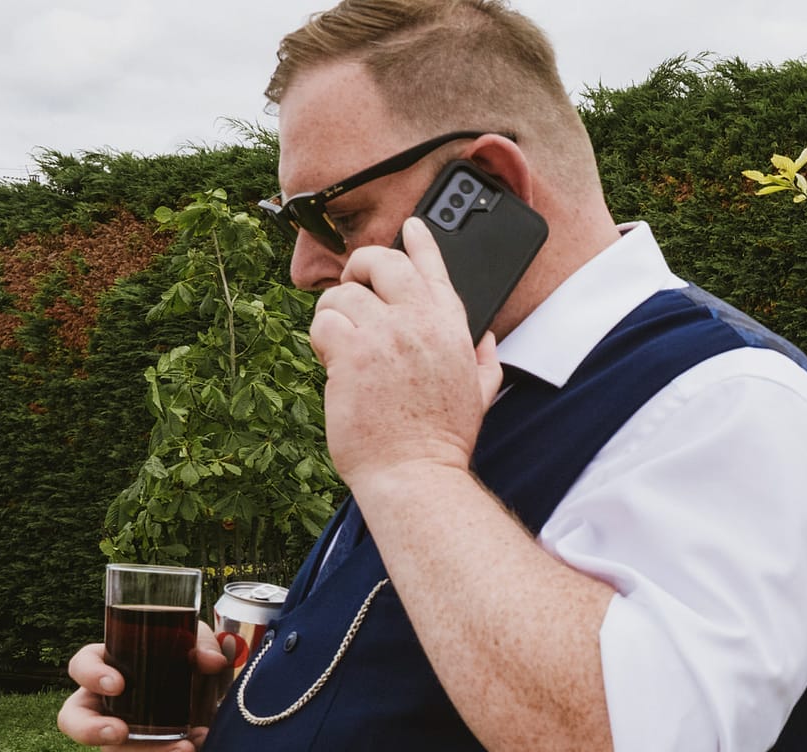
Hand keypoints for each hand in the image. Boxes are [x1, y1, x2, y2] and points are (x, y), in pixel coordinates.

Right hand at [57, 625, 234, 751]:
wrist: (215, 685)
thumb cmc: (190, 655)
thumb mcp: (197, 642)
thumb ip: (204, 646)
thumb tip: (211, 661)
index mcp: (107, 663)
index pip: (81, 666)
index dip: (91, 676)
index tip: (117, 685)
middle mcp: (105, 699)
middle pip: (74, 719)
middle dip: (89, 730)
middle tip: (119, 732)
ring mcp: (122, 726)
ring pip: (113, 750)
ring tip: (182, 749)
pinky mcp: (145, 746)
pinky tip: (196, 745)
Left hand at [307, 217, 505, 495]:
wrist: (415, 471)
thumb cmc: (442, 439)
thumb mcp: (481, 394)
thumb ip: (484, 360)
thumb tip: (485, 337)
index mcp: (454, 330)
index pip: (436, 269)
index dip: (422, 242)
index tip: (412, 225)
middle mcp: (422, 323)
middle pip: (383, 262)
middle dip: (360, 269)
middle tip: (353, 291)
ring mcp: (387, 335)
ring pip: (343, 294)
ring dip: (335, 317)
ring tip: (341, 348)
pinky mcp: (352, 353)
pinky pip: (324, 322)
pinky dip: (320, 341)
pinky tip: (333, 365)